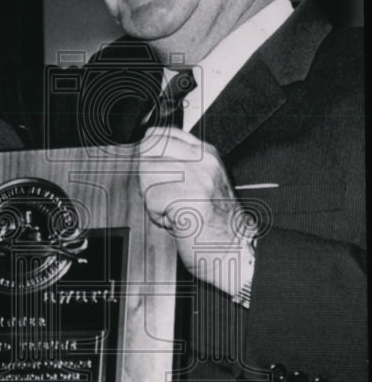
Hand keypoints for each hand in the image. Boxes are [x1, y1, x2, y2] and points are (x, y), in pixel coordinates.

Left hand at [136, 127, 253, 297]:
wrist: (236, 247)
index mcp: (206, 153)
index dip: (148, 154)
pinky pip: (152, 199)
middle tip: (162, 196)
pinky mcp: (189, 197)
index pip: (160, 134)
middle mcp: (203, 161)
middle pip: (148, 152)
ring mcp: (198, 177)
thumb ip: (177, 165)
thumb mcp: (201, 182)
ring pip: (147, 174)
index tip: (153, 172)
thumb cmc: (216, 222)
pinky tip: (174, 221)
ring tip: (171, 210)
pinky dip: (157, 215)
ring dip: (152, 198)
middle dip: (146, 177)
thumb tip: (144, 156)